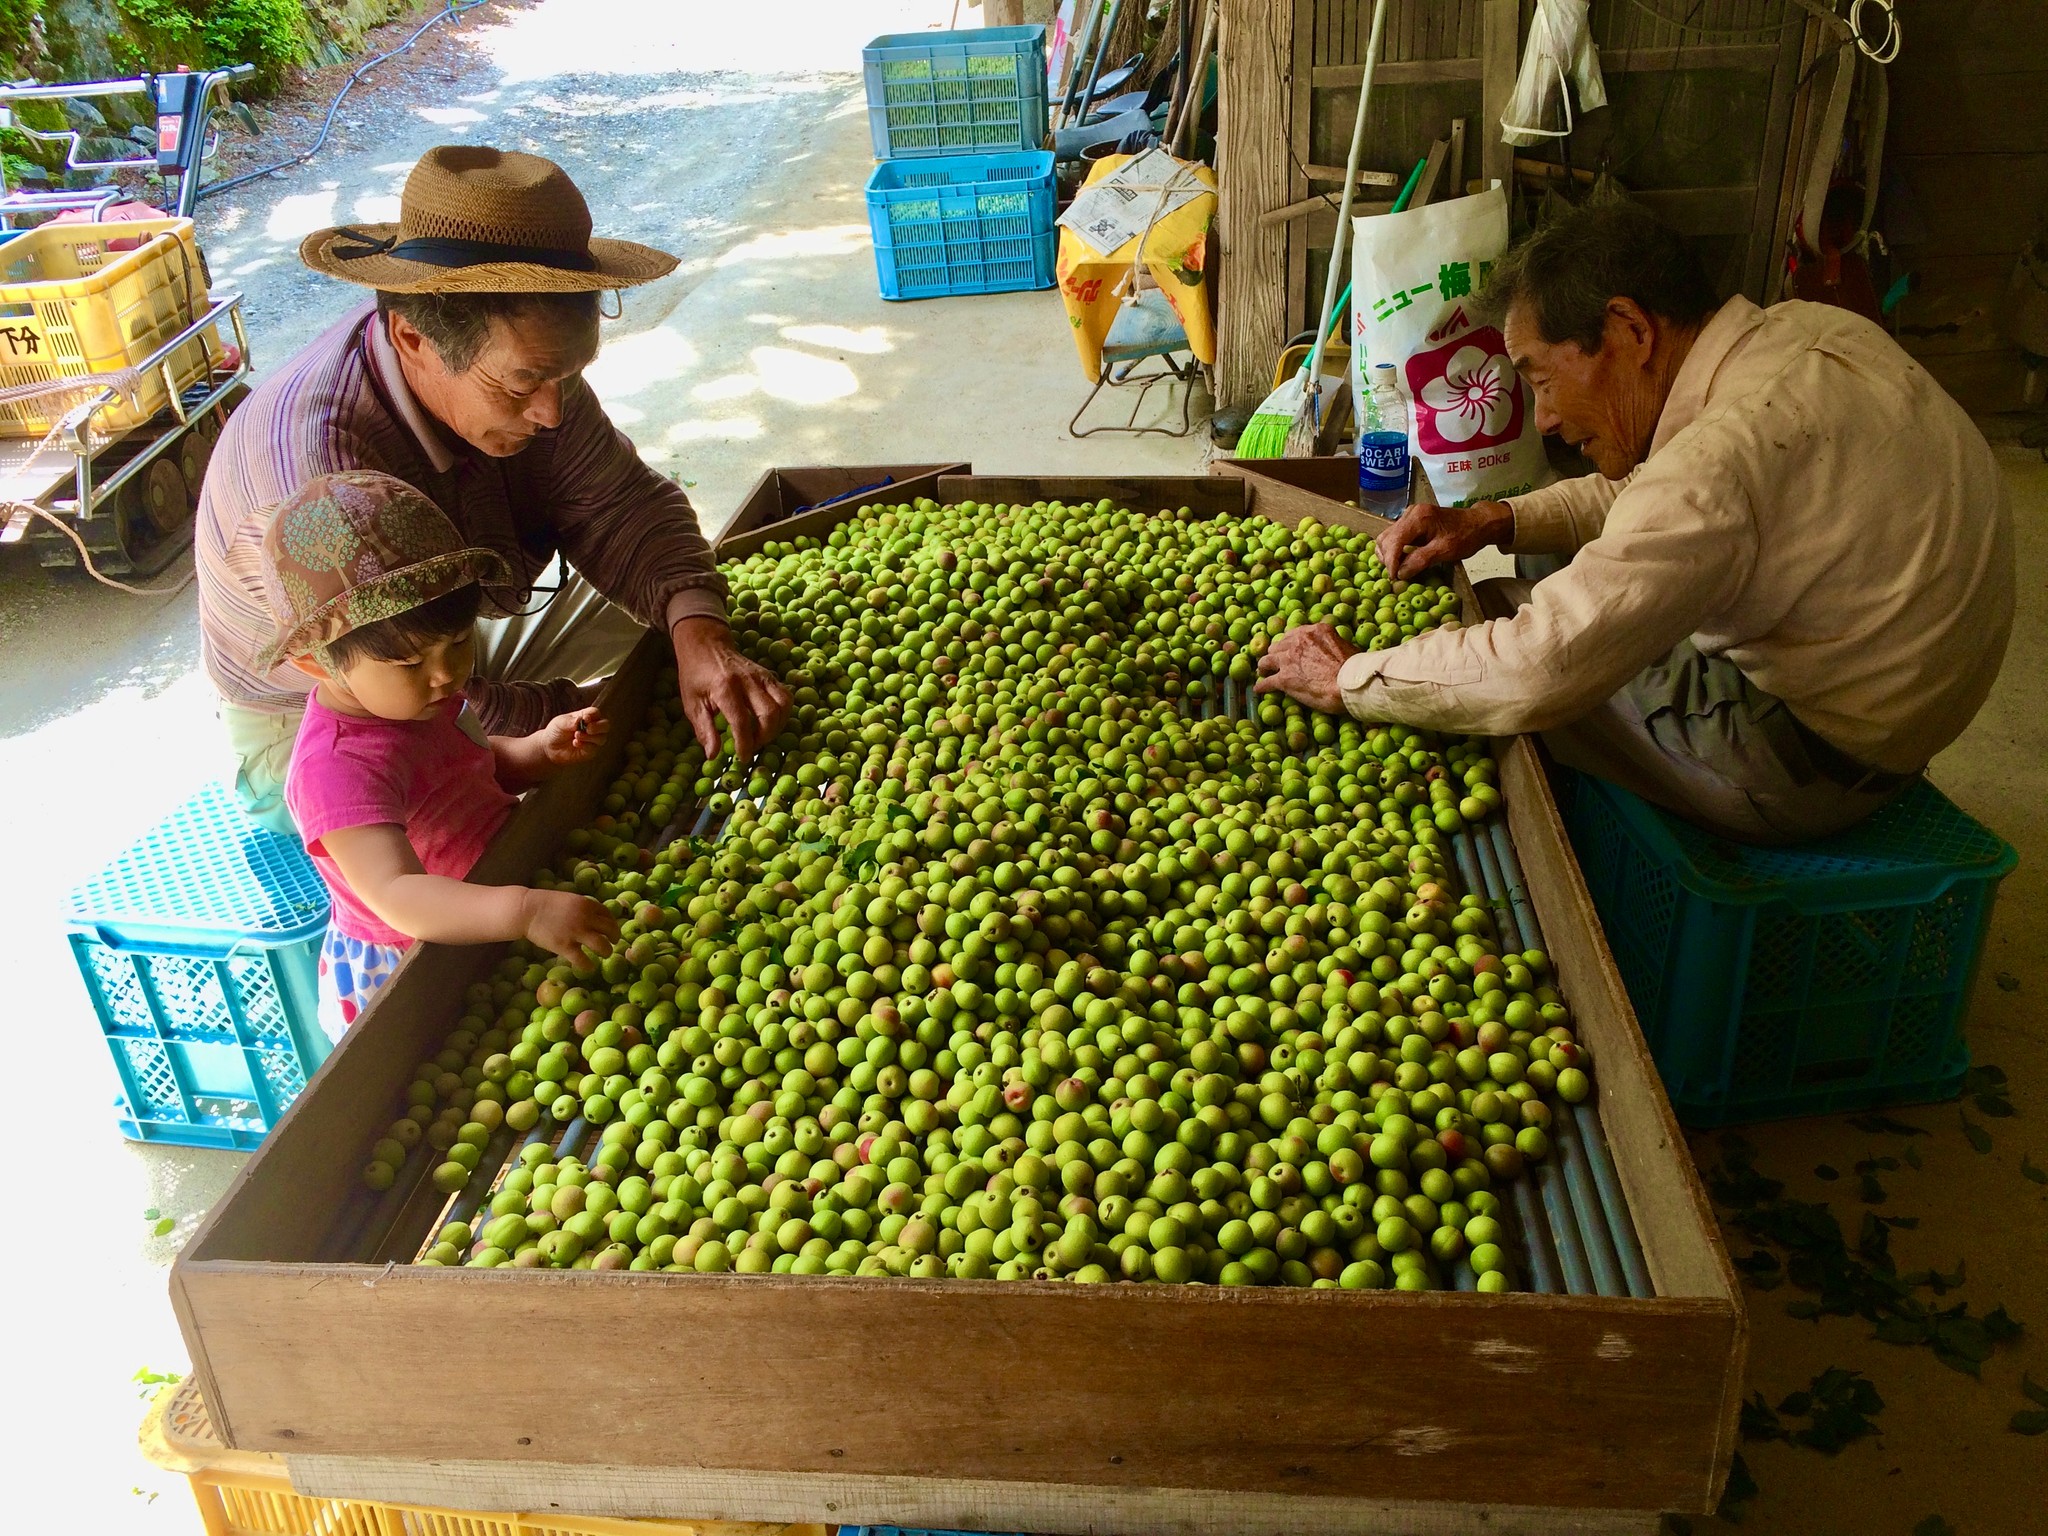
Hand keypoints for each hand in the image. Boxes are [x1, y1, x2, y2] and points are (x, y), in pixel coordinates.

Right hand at [520, 889, 618, 964]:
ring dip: (606, 951)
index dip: (612, 923)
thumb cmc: (545, 904)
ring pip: (601, 946)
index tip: (611, 930)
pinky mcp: (565, 946)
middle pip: (609, 929)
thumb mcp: (569, 900)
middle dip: (614, 938)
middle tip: (613, 943)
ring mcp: (576, 932)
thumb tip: (593, 917)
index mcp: (587, 904)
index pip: (608, 915)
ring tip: (604, 954)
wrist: (526, 910)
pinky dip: (588, 966)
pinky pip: (582, 960)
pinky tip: (589, 967)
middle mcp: (585, 918)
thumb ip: (582, 908)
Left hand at [536, 706, 609, 767]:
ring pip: (602, 738)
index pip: (596, 713)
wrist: (549, 747)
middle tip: (588, 728)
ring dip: (590, 737)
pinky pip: (593, 748)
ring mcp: (592, 740)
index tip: (584, 718)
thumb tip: (581, 720)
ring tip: (576, 736)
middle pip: (606, 725)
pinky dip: (585, 745)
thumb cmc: (556, 731)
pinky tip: (575, 743)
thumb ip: (570, 721)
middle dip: (599, 727)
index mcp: (586, 717)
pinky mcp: (589, 751)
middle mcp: (592, 728)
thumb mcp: (560, 723)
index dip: (593, 715)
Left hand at [671, 616, 790, 763]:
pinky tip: (770, 722)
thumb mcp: (692, 703)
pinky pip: (785, 696)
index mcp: (725, 688)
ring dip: (777, 726)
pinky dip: (783, 713)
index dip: (745, 744)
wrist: (706, 644)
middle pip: (768, 714)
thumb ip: (704, 729)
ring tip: (761, 735)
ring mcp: (761, 676)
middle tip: (751, 746)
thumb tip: (713, 755)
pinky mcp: (769, 675)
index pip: (741, 721)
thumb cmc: (695, 675)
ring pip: (783, 705)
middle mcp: (747, 680)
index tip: (742, 758)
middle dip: (764, 737)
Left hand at [1253, 622, 1358, 714]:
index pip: (1294, 634)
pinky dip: (1262, 686)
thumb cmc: (1355, 669)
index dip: (1290, 643)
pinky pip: (1266, 682)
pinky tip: (1259, 690)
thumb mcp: (1346, 645)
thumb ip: (1333, 643)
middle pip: (1278, 646)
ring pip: (1266, 661)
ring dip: (1265, 667)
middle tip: (1276, 662)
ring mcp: (1288, 659)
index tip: (1289, 649)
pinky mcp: (1284, 679)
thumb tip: (1335, 648)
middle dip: (1276, 654)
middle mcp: (1298, 641)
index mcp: (1315, 631)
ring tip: (1264, 672)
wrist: (1350, 685)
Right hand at [1375, 499, 1513, 581]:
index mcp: (1418, 517)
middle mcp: (1410, 513)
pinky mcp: (1411, 521)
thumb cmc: (1465, 536)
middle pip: (1386, 538)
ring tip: (1397, 570)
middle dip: (1388, 559)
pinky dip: (1394, 550)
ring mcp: (1409, 515)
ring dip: (1388, 555)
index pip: (1394, 541)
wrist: (1478, 523)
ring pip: (1387, 537)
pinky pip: (1394, 536)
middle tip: (1397, 576)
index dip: (1391, 562)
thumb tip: (1400, 574)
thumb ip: (1420, 561)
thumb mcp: (1445, 551)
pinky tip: (1400, 561)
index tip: (1394, 579)